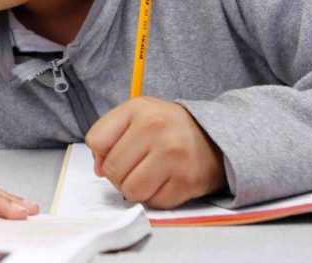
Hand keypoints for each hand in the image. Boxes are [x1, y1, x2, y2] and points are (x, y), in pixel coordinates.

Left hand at [85, 96, 226, 208]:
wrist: (216, 136)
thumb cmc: (168, 127)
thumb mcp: (137, 115)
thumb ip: (108, 135)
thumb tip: (98, 170)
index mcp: (138, 109)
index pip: (96, 141)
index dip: (102, 153)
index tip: (116, 152)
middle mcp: (155, 129)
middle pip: (112, 170)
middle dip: (119, 175)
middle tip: (135, 167)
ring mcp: (173, 156)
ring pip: (131, 190)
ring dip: (136, 189)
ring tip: (148, 176)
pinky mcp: (187, 181)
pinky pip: (155, 202)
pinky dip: (157, 197)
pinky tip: (166, 182)